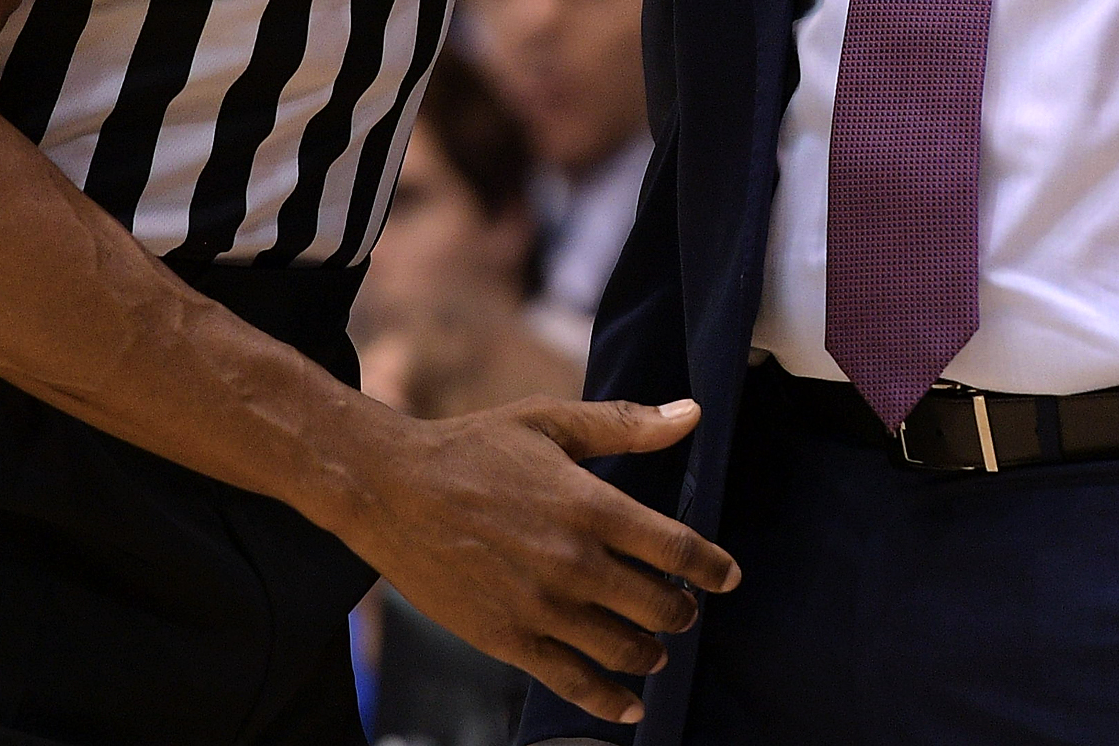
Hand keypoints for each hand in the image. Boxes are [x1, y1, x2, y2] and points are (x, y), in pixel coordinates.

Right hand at [336, 395, 738, 725]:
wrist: (391, 490)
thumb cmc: (472, 448)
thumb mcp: (550, 422)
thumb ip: (625, 424)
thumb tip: (692, 413)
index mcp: (588, 505)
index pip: (675, 547)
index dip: (711, 566)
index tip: (727, 576)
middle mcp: (572, 561)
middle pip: (657, 605)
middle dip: (682, 612)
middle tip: (683, 609)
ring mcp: (540, 606)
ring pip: (623, 649)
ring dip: (652, 653)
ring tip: (655, 647)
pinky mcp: (508, 638)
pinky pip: (573, 682)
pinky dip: (610, 700)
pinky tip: (630, 704)